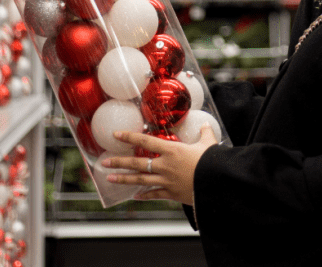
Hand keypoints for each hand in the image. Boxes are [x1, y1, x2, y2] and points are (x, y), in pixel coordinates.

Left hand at [102, 124, 217, 203]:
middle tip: (105, 163)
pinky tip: (135, 196)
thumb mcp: (209, 144)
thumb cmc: (212, 162)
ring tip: (110, 178)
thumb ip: (205, 133)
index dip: (129, 136)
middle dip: (119, 162)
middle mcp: (165, 165)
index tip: (116, 135)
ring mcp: (166, 180)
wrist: (216, 183)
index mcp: (172, 150)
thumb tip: (206, 125)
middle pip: (137, 162)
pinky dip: (144, 195)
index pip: (145, 140)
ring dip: (124, 179)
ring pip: (140, 179)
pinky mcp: (171, 193)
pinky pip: (154, 194)